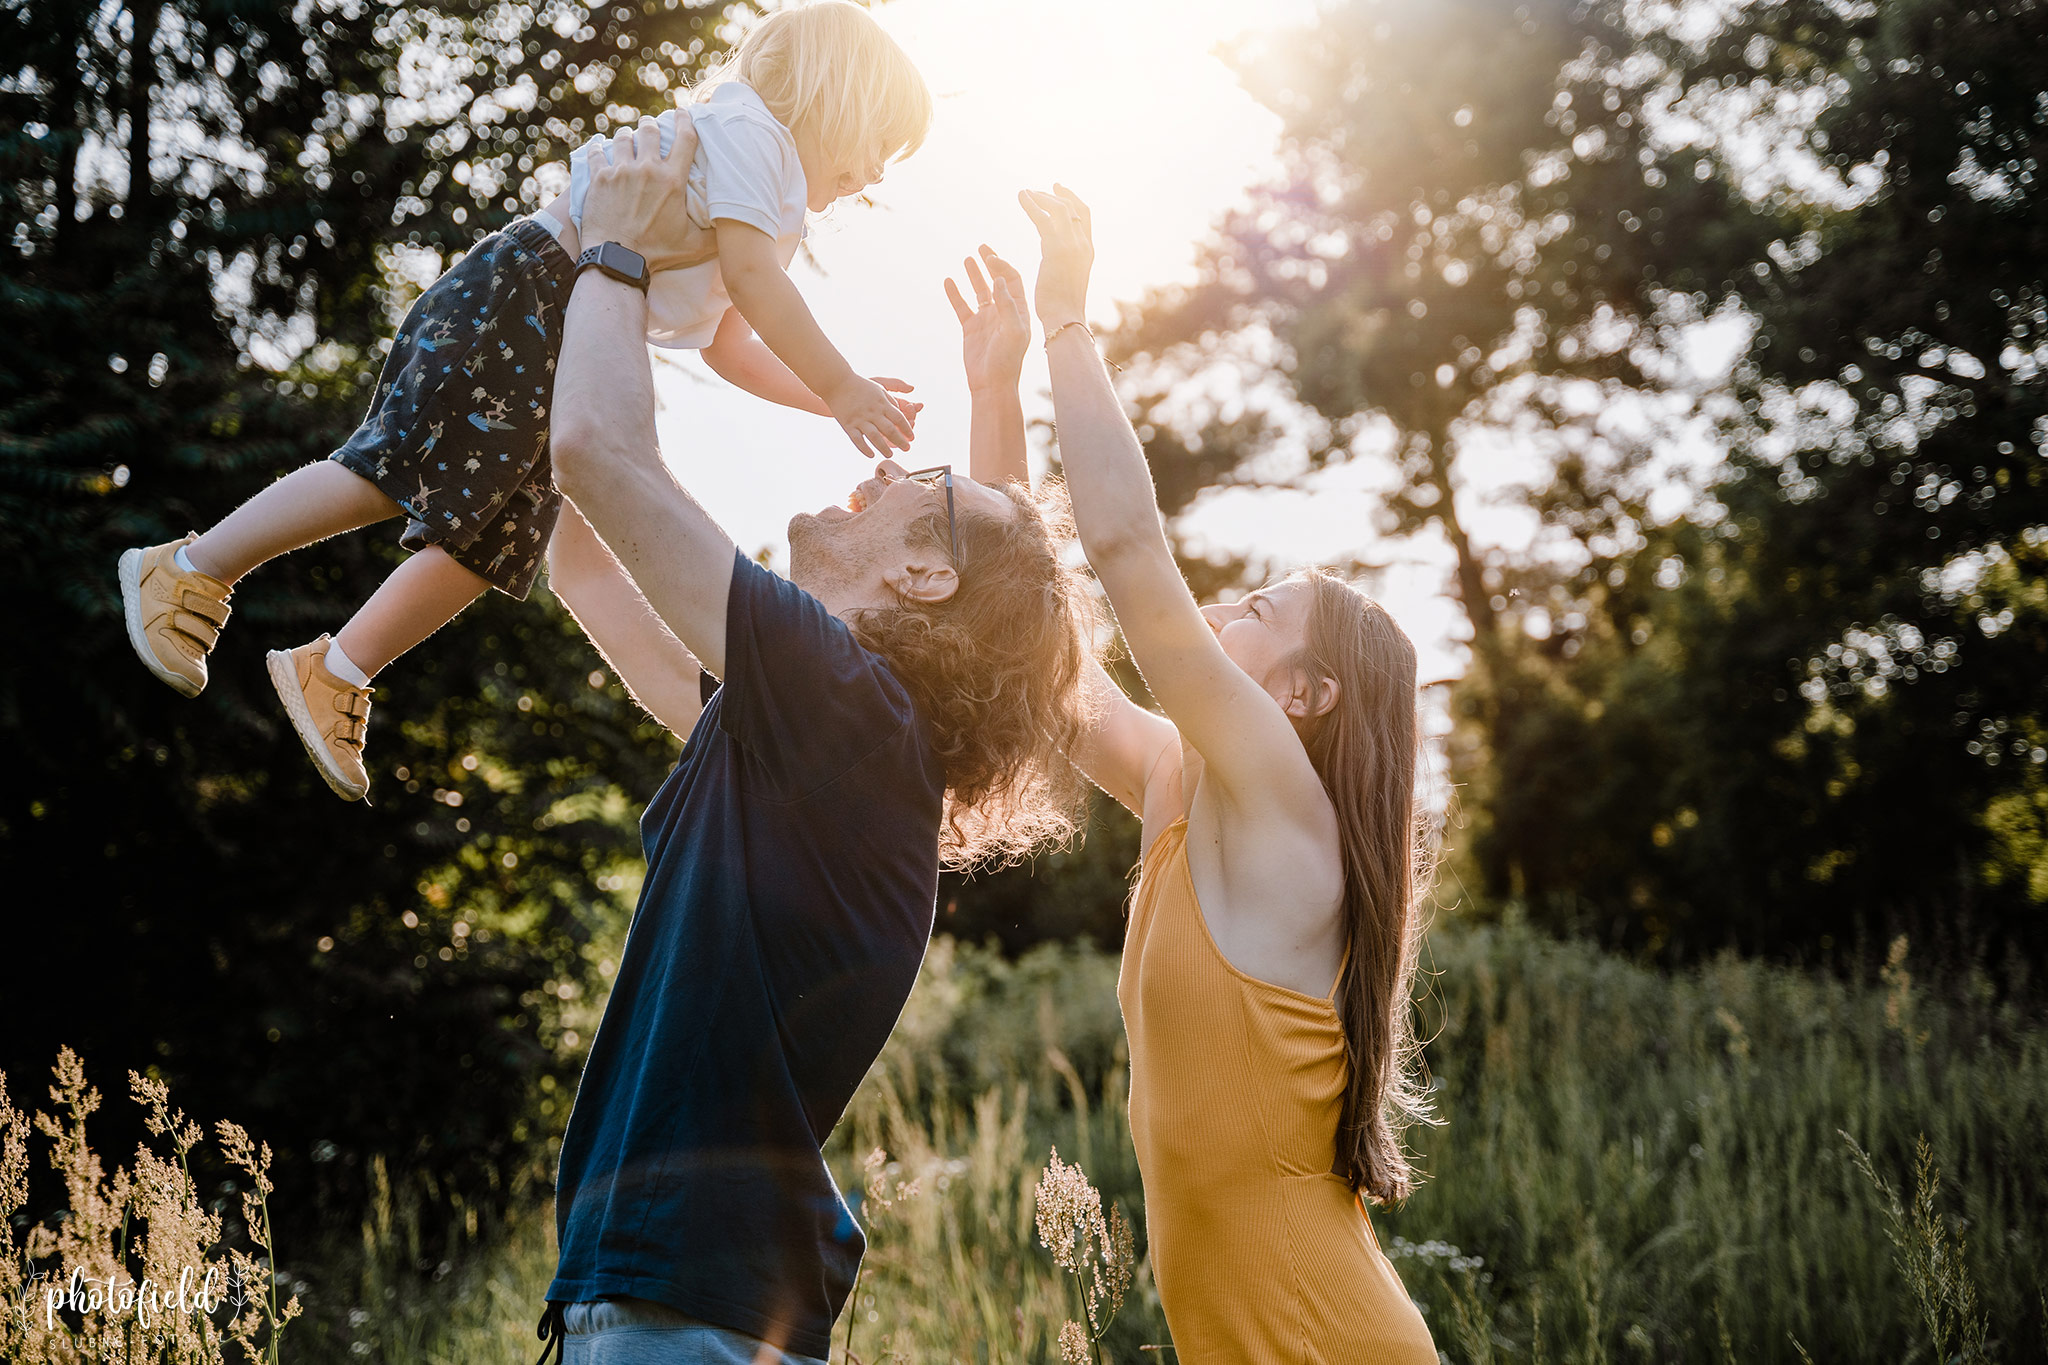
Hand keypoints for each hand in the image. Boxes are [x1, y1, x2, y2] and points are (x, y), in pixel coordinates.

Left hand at [579, 115, 714, 272]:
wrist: (618, 259)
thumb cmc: (657, 253)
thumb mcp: (693, 245)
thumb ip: (715, 235)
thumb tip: (734, 229)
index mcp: (673, 180)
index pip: (685, 138)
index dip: (685, 120)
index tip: (682, 113)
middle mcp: (647, 169)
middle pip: (649, 130)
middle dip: (650, 125)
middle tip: (649, 127)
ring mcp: (621, 171)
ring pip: (623, 137)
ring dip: (626, 136)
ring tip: (626, 139)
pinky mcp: (599, 178)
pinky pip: (597, 152)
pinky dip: (598, 148)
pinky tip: (599, 147)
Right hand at [824, 374, 916, 459]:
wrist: (837, 382)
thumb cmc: (860, 385)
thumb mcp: (879, 388)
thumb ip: (891, 401)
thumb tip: (901, 412)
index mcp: (881, 403)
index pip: (899, 418)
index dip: (907, 429)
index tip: (912, 437)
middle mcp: (872, 412)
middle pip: (890, 430)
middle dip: (900, 441)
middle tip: (907, 449)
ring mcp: (860, 419)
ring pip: (875, 437)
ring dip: (884, 448)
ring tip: (890, 455)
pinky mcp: (848, 425)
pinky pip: (858, 440)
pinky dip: (865, 449)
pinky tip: (871, 455)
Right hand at [946, 246, 1028, 393]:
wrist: (991, 384)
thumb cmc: (1007, 360)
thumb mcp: (1013, 331)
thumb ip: (1007, 305)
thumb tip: (998, 279)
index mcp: (1017, 310)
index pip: (1012, 280)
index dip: (1002, 266)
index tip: (990, 258)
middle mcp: (1003, 311)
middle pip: (997, 280)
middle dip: (990, 263)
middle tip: (982, 247)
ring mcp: (986, 319)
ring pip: (979, 291)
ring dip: (974, 274)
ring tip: (967, 258)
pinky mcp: (971, 328)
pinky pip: (962, 306)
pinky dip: (955, 293)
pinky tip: (949, 280)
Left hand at [1016, 184, 1094, 332]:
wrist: (1066, 318)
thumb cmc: (1064, 308)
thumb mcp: (1069, 280)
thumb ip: (1065, 263)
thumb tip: (1056, 258)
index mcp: (1088, 252)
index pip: (1084, 217)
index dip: (1073, 200)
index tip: (1059, 190)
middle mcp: (1084, 245)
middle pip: (1074, 208)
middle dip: (1057, 195)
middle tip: (1039, 189)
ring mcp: (1072, 245)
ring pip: (1059, 209)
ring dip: (1041, 198)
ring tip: (1025, 192)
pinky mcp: (1056, 249)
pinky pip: (1043, 218)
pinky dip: (1032, 205)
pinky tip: (1021, 197)